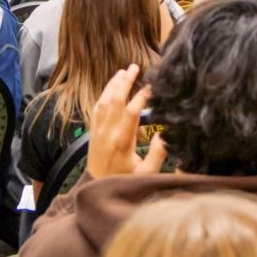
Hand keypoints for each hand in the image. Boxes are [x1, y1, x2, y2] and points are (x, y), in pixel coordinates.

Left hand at [87, 64, 166, 179]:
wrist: (97, 190)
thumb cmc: (124, 182)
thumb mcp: (146, 174)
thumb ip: (157, 155)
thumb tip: (163, 134)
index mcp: (122, 141)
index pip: (132, 112)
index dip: (141, 96)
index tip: (151, 86)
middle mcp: (108, 132)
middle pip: (116, 100)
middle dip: (125, 81)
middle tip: (134, 67)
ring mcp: (98, 131)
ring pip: (104, 101)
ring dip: (113, 84)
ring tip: (123, 71)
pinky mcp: (93, 132)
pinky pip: (96, 108)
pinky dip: (103, 95)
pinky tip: (109, 88)